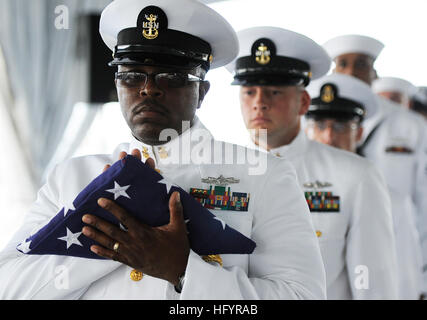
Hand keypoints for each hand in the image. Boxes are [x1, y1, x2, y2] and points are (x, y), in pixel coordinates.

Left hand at [83, 152, 188, 285]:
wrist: (178, 270)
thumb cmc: (177, 248)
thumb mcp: (178, 227)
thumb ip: (175, 210)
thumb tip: (175, 193)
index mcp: (143, 232)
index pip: (124, 217)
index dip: (112, 208)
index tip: (101, 201)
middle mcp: (134, 242)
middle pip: (112, 231)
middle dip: (97, 223)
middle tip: (85, 216)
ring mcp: (131, 253)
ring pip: (110, 243)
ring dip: (96, 236)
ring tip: (85, 229)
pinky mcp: (131, 262)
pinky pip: (114, 256)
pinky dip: (102, 252)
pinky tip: (93, 248)